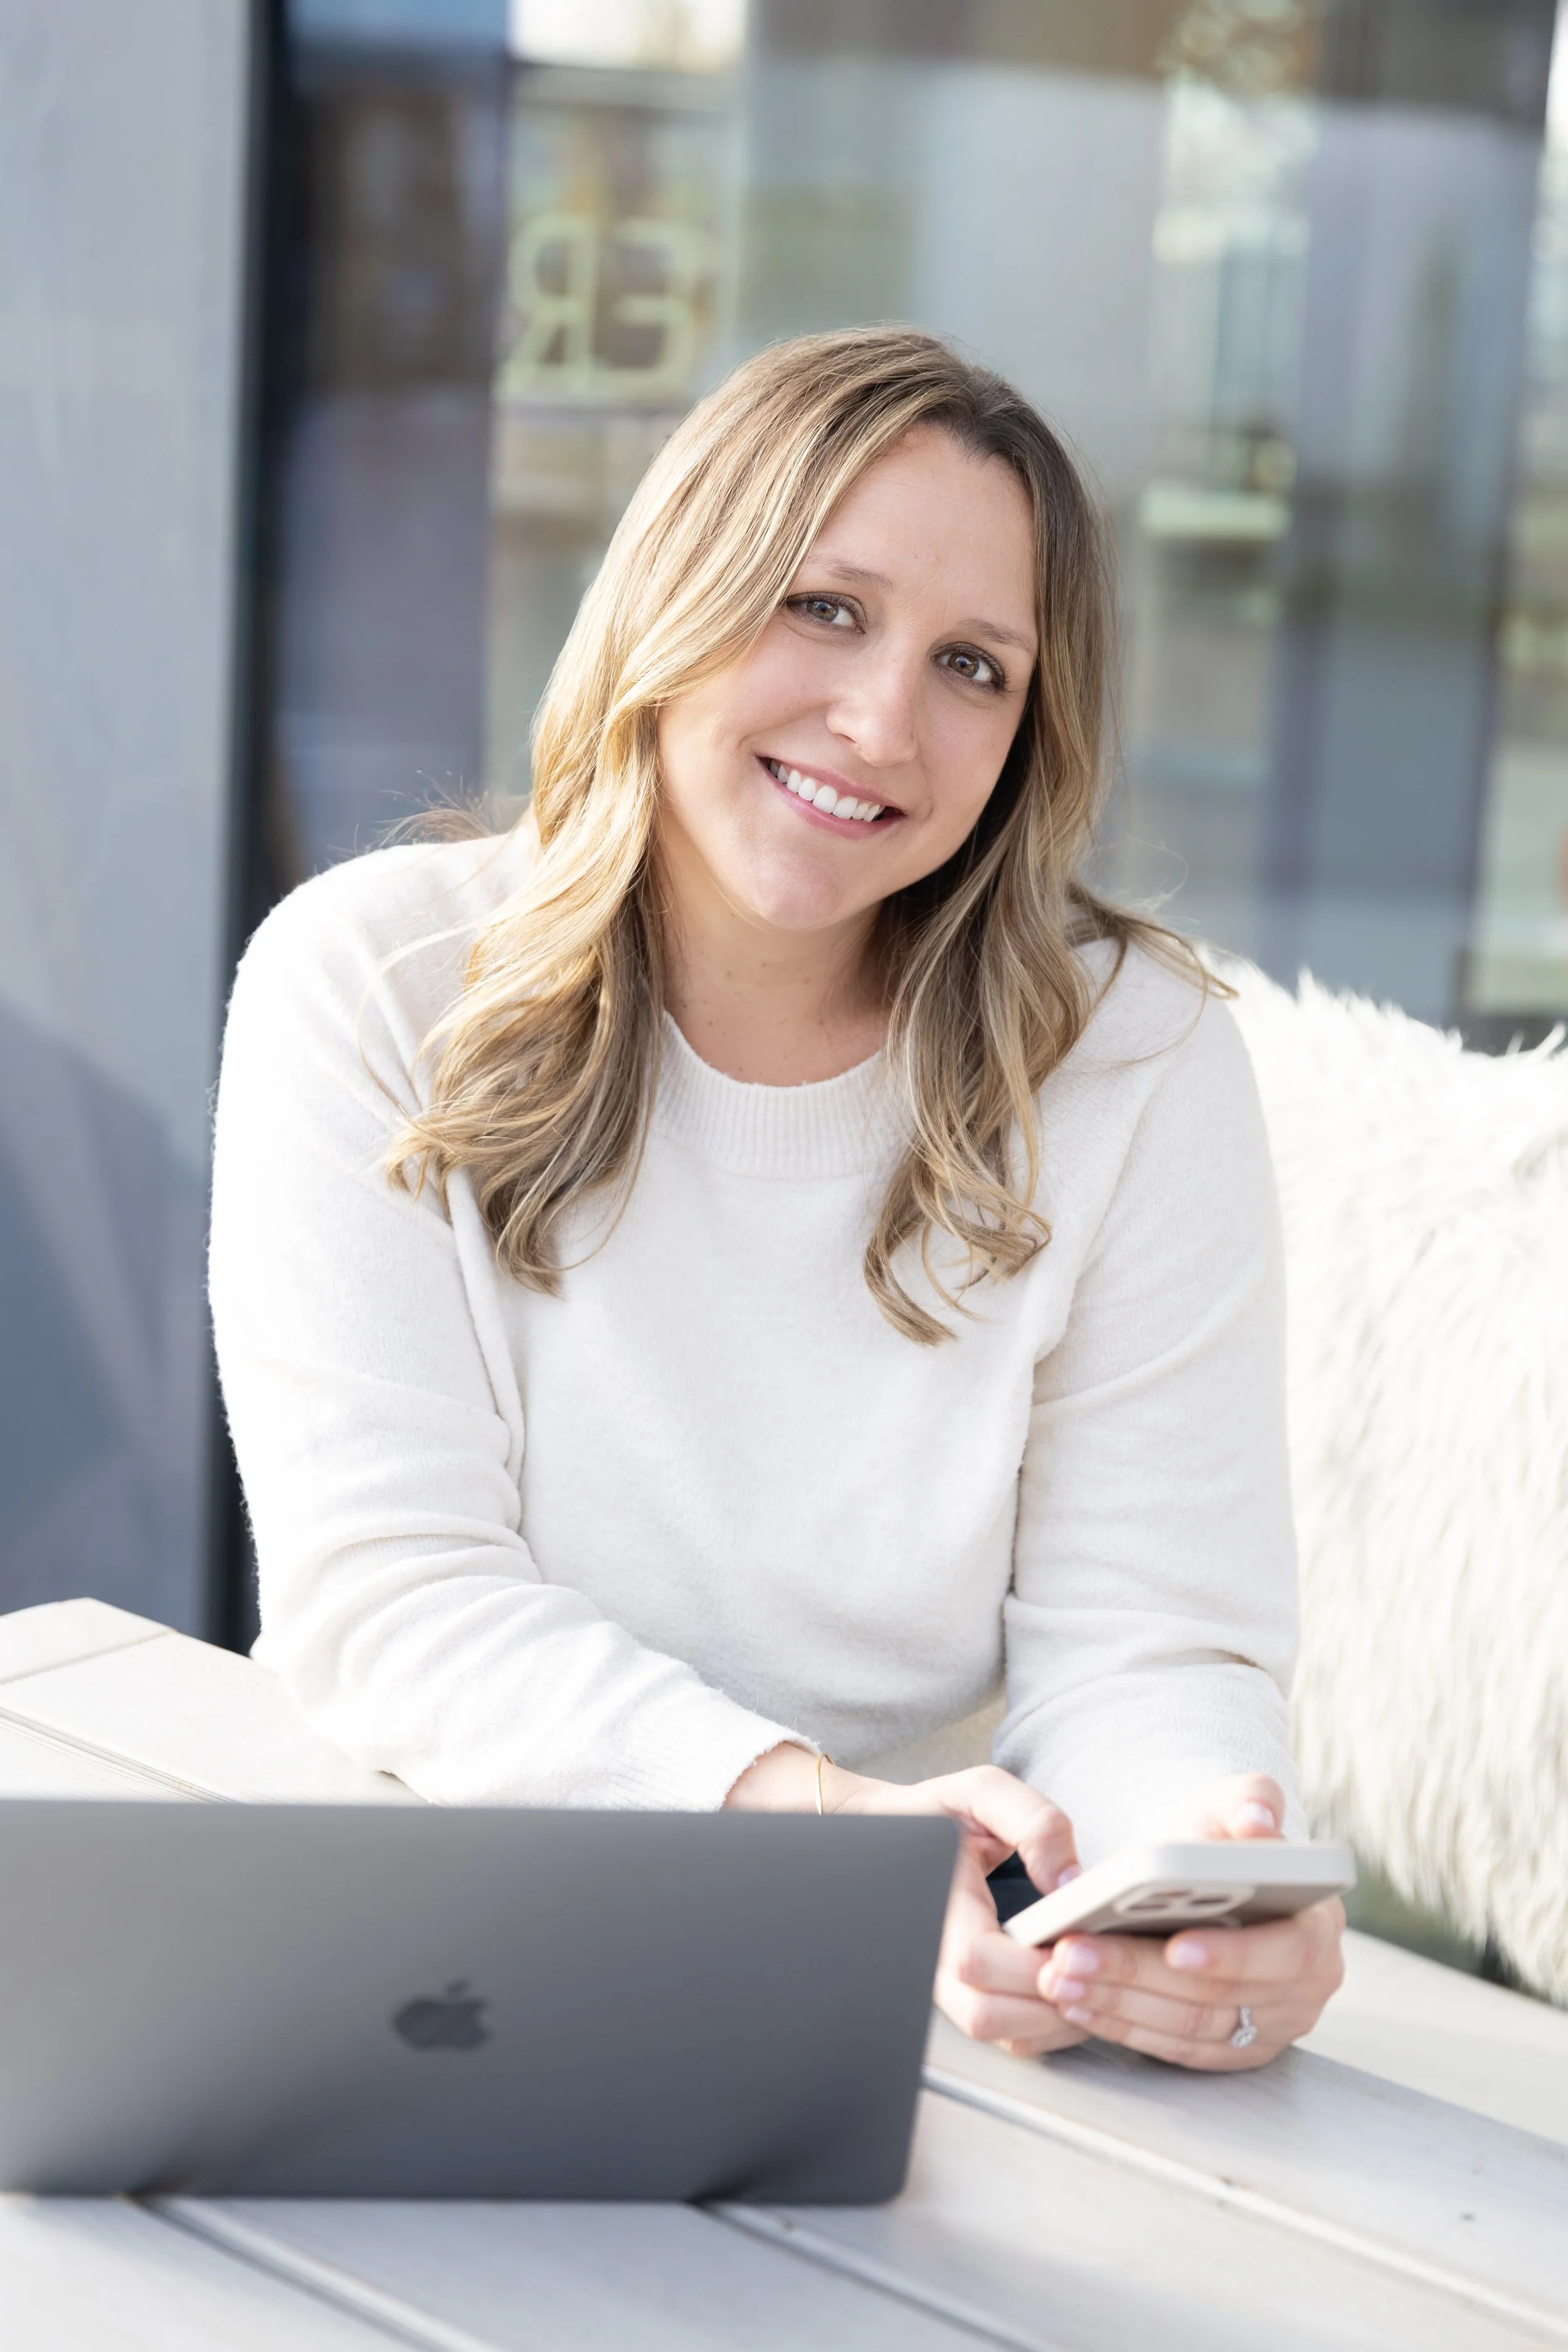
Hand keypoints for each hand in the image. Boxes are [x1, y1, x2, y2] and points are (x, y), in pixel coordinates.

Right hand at [727, 1745, 1089, 2055]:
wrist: (888, 1833)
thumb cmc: (935, 1815)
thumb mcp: (983, 1791)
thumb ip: (1033, 1823)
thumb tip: (1070, 1881)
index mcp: (936, 1902)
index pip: (974, 1959)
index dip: (1028, 1966)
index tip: (1074, 1947)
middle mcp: (932, 1954)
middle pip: (984, 2014)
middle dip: (1049, 2002)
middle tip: (1093, 1966)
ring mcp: (944, 1981)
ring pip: (997, 2033)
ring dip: (1052, 2020)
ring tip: (1090, 1978)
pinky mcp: (960, 1995)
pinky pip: (1003, 2033)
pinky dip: (1044, 2025)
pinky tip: (1070, 1989)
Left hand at [1034, 1774, 1345, 2070]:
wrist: (1212, 1879)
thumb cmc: (1225, 1839)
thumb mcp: (1238, 1806)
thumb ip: (1251, 1803)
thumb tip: (1257, 1819)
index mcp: (1318, 1928)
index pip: (1283, 1952)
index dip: (1231, 1954)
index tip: (1175, 1945)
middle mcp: (1305, 1989)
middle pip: (1218, 1994)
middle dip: (1139, 1974)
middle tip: (1073, 1954)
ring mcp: (1271, 2027)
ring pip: (1188, 2026)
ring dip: (1116, 2003)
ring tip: (1058, 1976)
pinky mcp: (1233, 2050)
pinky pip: (1175, 2048)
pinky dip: (1122, 2026)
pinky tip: (1076, 2003)